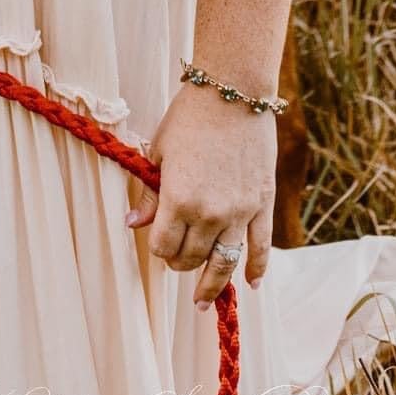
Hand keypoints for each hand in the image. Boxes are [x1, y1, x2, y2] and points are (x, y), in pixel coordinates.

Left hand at [125, 82, 275, 306]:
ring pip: (225, 262)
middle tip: (178, 260)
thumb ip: (150, 195)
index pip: (165, 246)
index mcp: (179, 200)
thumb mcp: (159, 153)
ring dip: (213, 284)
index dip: (158, 249)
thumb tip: (133, 225)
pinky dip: (256, 268)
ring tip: (203, 301)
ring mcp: (240, 212)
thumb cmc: (189, 118)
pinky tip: (250, 283)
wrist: (232, 93)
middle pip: (193, 257)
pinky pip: (261, 247)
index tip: (159, 243)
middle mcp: (211, 213)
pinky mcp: (262, 204)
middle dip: (181, 262)